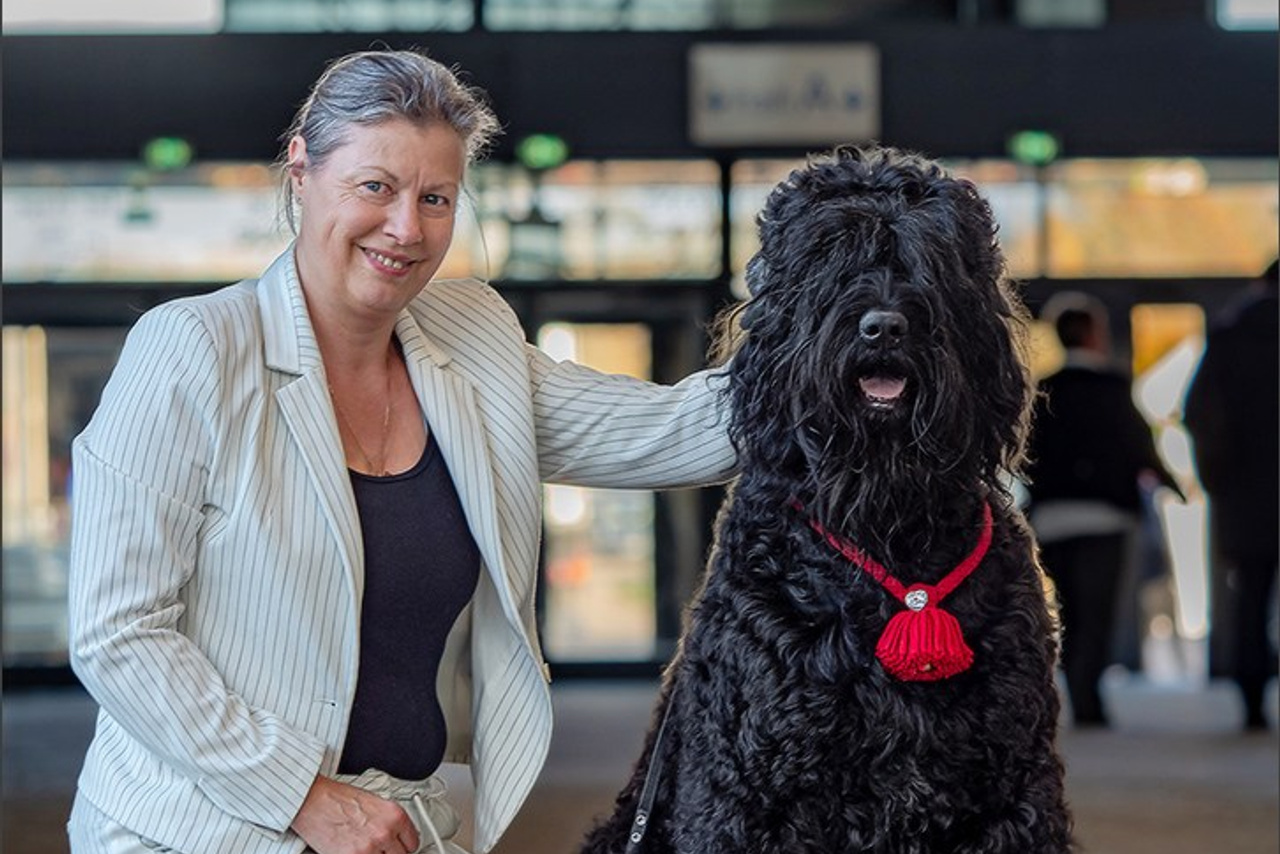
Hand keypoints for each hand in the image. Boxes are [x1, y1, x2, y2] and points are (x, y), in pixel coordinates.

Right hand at [291, 775, 419, 853]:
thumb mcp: (373, 803)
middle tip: (379, 848)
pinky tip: (352, 850)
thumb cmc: (337, 798)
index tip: (400, 848)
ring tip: (363, 847)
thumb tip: (395, 835)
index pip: (413, 842)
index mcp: (394, 815)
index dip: (404, 846)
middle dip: (389, 852)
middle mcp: (385, 832)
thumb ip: (387, 821)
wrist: (312, 800)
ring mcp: (369, 848)